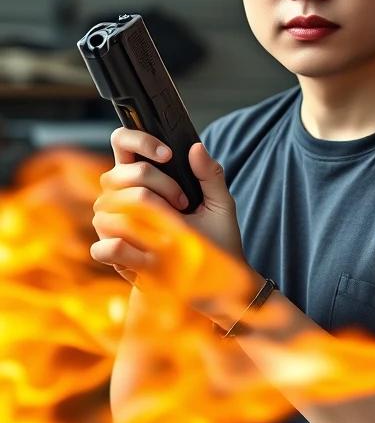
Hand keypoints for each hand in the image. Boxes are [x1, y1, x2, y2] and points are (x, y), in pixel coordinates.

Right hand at [91, 128, 243, 283]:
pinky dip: (130, 247)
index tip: (168, 155)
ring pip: (110, 204)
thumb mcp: (221, 205)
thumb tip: (195, 147)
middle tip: (185, 203)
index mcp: (145, 179)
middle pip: (119, 173)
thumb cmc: (215, 240)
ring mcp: (113, 224)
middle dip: (159, 183)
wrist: (216, 281)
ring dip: (151, 215)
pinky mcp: (114, 254)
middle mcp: (122, 197)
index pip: (122, 144)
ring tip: (175, 228)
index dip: (138, 141)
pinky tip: (155, 251)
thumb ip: (211, 174)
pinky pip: (104, 245)